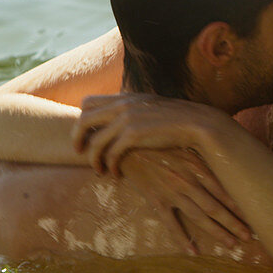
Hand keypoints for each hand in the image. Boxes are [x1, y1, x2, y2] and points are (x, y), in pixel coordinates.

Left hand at [71, 93, 229, 174]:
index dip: (81, 119)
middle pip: (83, 120)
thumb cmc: (174, 119)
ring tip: (99, 170)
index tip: (86, 134)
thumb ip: (132, 109)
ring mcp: (127, 119)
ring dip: (93, 159)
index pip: (87, 102)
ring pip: (95, 141)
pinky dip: (110, 166)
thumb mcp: (149, 107)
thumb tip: (118, 119)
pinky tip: (117, 174)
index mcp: (124, 97)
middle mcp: (121, 105)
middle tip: (79, 152)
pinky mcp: (134, 135)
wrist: (195, 123)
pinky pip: (111, 154)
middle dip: (77, 138)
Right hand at [119, 148, 251, 253]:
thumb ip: (204, 156)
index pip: (224, 190)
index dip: (239, 205)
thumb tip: (227, 163)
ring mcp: (172, 192)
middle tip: (249, 237)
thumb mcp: (186, 145)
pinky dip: (182, 239)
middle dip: (234, 223)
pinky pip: (171, 224)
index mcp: (197, 166)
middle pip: (215, 207)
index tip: (254, 216)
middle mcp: (188, 181)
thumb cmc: (161, 142)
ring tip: (232, 244)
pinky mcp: (157, 200)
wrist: (129, 145)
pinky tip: (193, 253)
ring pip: (199, 217)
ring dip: (217, 232)